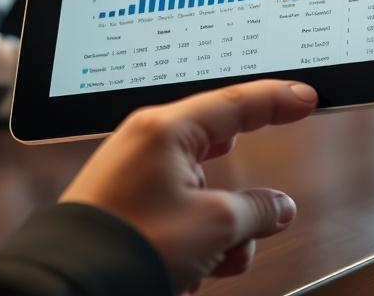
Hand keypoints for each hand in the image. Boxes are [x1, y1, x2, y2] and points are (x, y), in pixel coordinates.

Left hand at [60, 80, 317, 292]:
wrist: (69, 286)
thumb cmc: (126, 243)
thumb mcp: (214, 225)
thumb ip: (256, 211)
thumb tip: (278, 209)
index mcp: (166, 130)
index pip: (236, 102)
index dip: (277, 99)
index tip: (304, 96)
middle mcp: (148, 144)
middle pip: (220, 155)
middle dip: (241, 197)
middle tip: (261, 210)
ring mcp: (135, 176)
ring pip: (204, 193)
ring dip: (221, 230)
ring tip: (217, 259)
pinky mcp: (128, 208)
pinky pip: (180, 214)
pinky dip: (197, 240)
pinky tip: (197, 269)